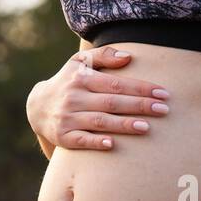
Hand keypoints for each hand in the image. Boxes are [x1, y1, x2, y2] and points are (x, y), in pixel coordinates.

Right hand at [27, 46, 171, 150]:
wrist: (36, 107)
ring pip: (100, 121)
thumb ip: (104, 55)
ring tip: (147, 127)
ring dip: (123, 125)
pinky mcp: (62, 136)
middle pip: (111, 102)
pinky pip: (81, 140)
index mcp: (81, 79)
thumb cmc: (68, 82)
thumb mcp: (79, 63)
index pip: (116, 84)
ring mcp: (67, 118)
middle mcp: (74, 97)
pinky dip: (96, 142)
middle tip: (164, 110)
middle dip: (139, 106)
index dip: (141, 88)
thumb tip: (129, 57)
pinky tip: (113, 144)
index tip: (163, 93)